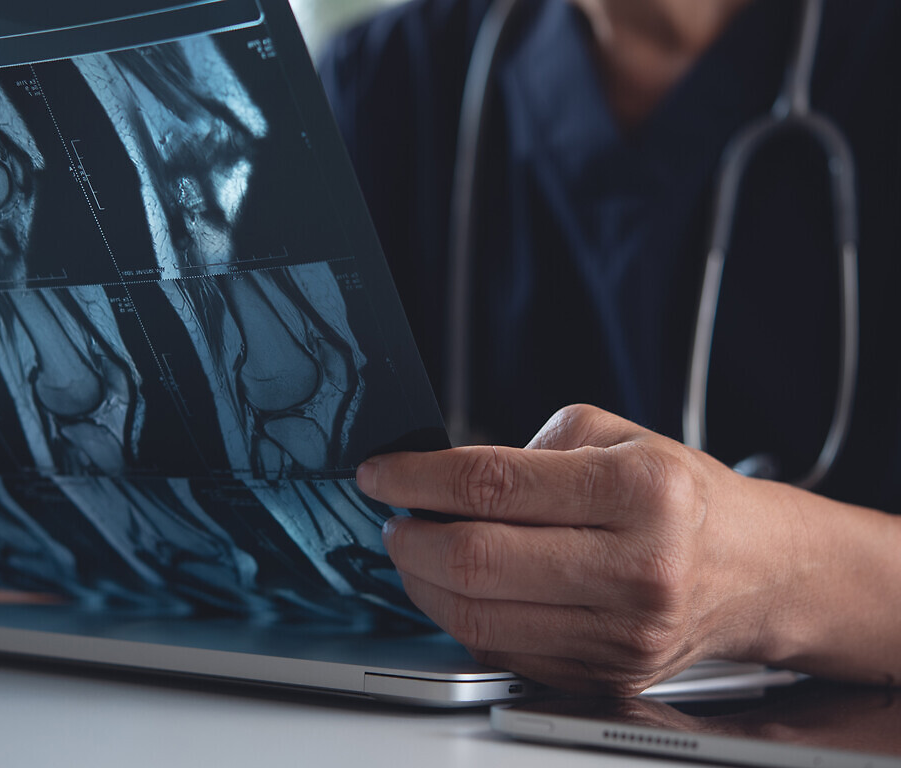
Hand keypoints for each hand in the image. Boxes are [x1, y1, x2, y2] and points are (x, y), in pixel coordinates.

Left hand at [357, 405, 900, 694]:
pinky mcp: (608, 674)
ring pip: (480, 619)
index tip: (380, 476)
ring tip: (420, 553)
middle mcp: (636, 569)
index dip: (417, 480)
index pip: (492, 486)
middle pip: (478, 563)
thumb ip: (521, 451)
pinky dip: (464, 620)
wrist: (752, 568)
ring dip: (426, 585)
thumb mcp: (611, 437)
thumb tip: (433, 480)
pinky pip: (505, 653)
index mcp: (638, 492)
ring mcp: (623, 633)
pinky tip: (461, 590)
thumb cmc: (677, 496)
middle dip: (410, 542)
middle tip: (394, 522)